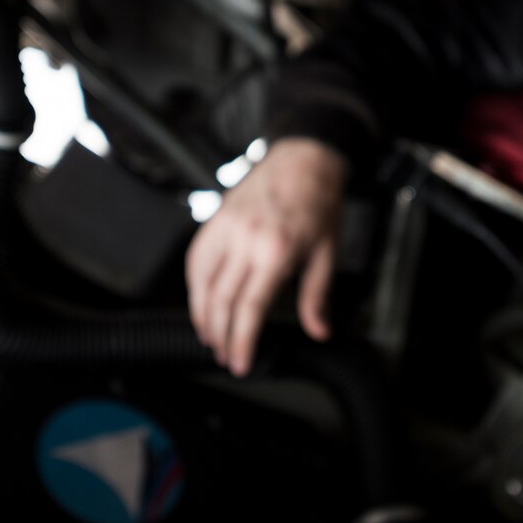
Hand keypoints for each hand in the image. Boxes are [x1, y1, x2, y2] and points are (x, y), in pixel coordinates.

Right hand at [185, 137, 347, 375]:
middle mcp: (246, 239)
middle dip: (221, 337)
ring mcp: (226, 227)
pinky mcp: (214, 219)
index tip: (240, 363)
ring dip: (202, 316)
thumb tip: (319, 331)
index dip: (241, 341)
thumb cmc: (318, 203)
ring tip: (211, 338)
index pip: (249, 308)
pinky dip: (194, 287)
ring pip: (201, 283)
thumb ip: (318, 296)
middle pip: (221, 301)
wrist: (304, 159)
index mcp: (277, 251)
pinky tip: (202, 303)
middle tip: (226, 357)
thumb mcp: (328, 253)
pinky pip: (195, 260)